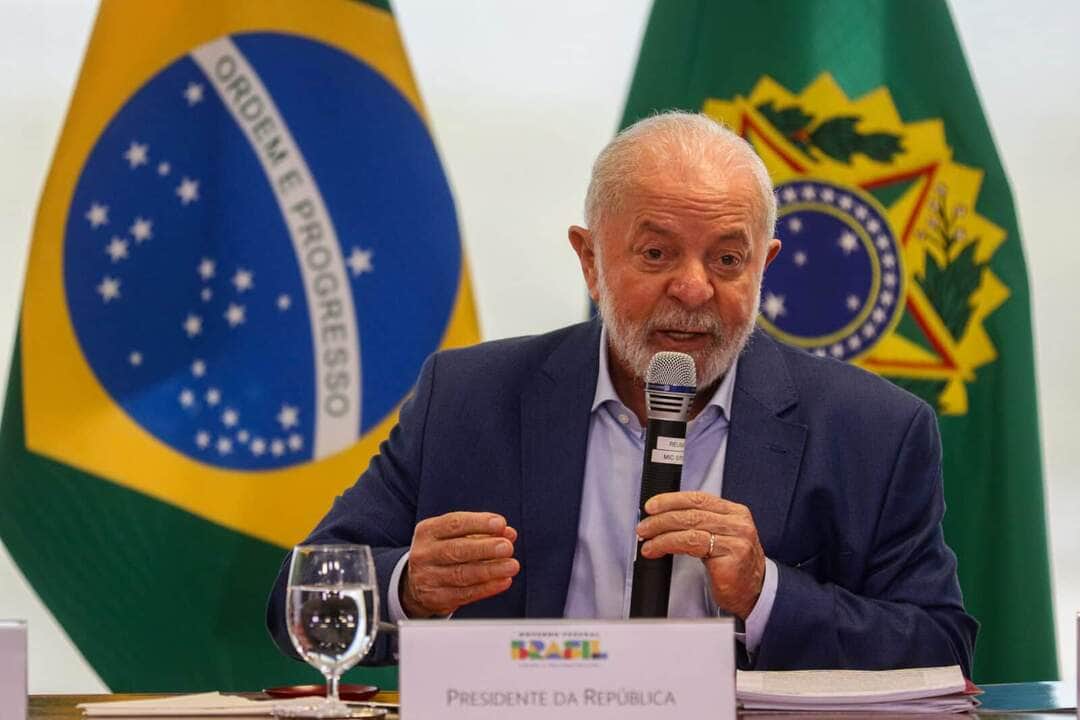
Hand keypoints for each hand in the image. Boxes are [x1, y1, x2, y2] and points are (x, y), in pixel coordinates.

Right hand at [401, 511, 519, 617]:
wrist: (416, 583)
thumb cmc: (443, 552)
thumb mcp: (455, 536)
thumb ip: (482, 532)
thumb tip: (508, 533)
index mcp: (428, 531)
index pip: (454, 523)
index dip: (479, 523)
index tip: (500, 524)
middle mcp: (424, 553)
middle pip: (456, 550)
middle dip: (485, 548)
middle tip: (507, 547)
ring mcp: (427, 577)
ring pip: (462, 574)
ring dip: (490, 570)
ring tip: (511, 565)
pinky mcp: (436, 599)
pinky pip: (465, 594)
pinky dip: (487, 588)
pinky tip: (503, 581)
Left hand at [635, 491, 764, 619]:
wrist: (753, 594)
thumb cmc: (731, 567)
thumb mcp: (718, 538)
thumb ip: (699, 524)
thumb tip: (662, 517)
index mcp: (735, 513)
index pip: (699, 498)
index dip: (671, 499)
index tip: (652, 505)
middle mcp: (738, 523)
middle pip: (692, 512)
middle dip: (661, 518)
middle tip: (643, 526)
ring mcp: (736, 540)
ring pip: (689, 528)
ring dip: (661, 533)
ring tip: (646, 540)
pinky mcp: (731, 557)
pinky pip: (691, 545)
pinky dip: (668, 545)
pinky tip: (657, 550)